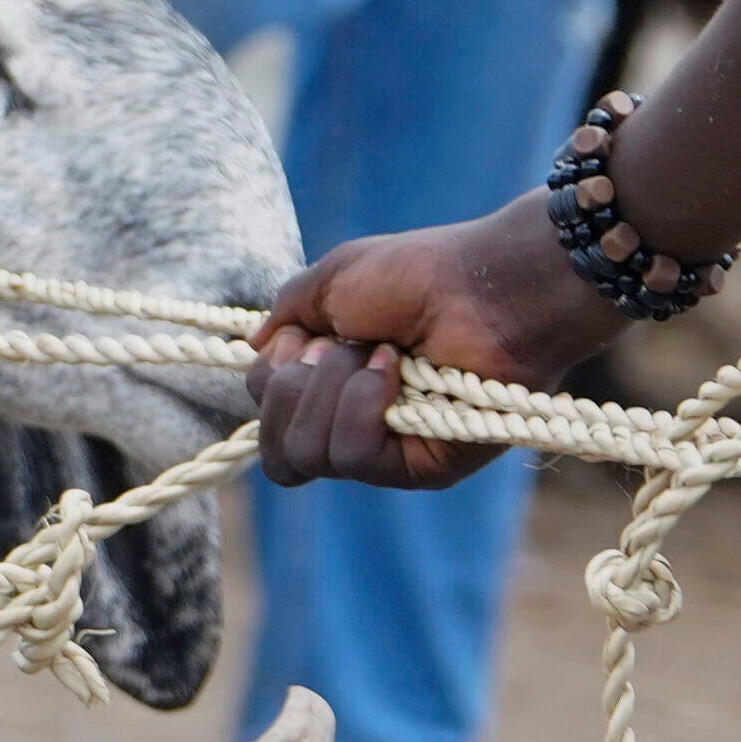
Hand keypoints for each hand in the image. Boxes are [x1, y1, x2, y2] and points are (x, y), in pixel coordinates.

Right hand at [248, 210, 614, 490]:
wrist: (485, 285)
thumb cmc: (419, 274)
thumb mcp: (332, 281)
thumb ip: (285, 315)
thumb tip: (255, 349)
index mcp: (331, 384)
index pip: (268, 416)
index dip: (271, 377)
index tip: (307, 335)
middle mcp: (353, 423)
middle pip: (278, 452)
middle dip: (290, 389)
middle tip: (335, 345)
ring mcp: (385, 449)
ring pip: (304, 455)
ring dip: (328, 390)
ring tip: (376, 351)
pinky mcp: (417, 467)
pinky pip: (351, 457)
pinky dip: (359, 406)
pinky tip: (393, 370)